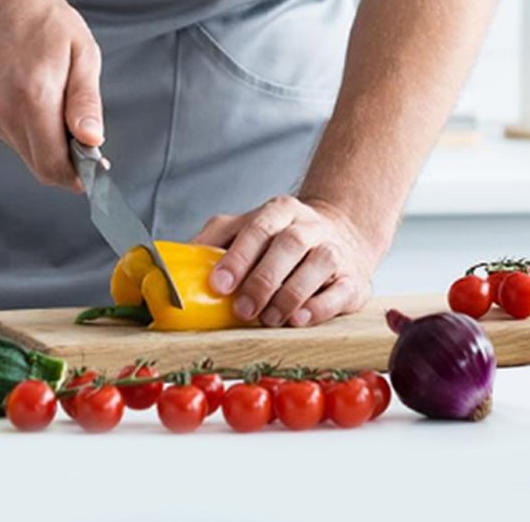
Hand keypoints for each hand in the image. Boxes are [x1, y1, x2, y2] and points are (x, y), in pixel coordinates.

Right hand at [0, 0, 103, 190]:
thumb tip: (93, 141)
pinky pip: (12, 135)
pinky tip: (35, 94)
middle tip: (86, 139)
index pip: (52, 164)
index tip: (97, 169)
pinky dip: (30, 128)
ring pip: (25, 152)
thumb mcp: (81, 51)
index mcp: (32, 95)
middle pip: (38, 164)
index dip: (78, 176)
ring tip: (59, 102)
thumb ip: (85, 101)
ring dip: (48, 143)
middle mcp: (2, 110)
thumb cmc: (44, 19)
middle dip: (66, 161)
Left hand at [191, 195, 378, 328]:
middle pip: (289, 244)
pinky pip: (341, 291)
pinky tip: (299, 319)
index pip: (258, 227)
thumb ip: (215, 240)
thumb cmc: (280, 241)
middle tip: (242, 309)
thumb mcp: (246, 229)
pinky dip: (320, 307)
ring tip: (268, 319)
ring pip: (318, 264)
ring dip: (290, 295)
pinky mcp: (354, 280)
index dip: (238, 256)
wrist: (340, 236)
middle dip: (263, 279)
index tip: (218, 283)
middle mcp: (310, 226)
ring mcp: (335, 251)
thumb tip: (176, 262)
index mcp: (280, 211)